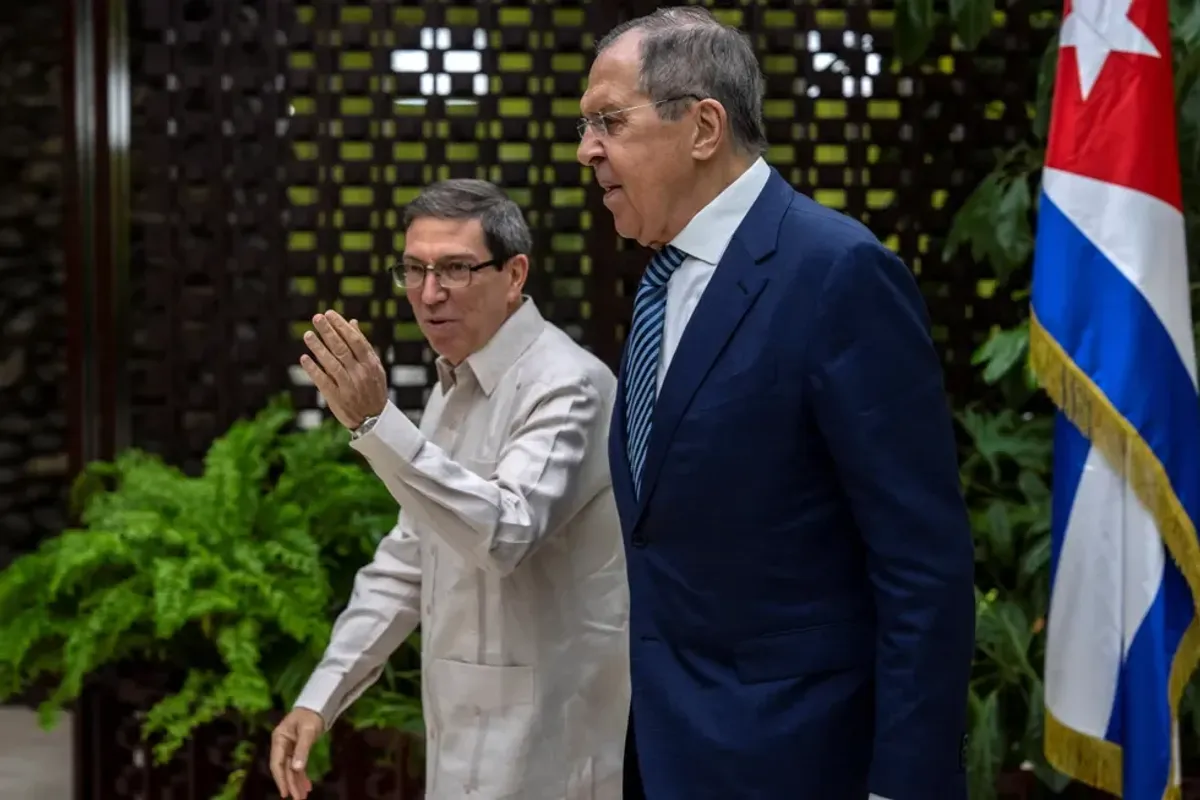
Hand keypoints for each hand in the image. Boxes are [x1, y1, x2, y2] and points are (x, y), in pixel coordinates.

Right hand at [269, 707, 323, 798]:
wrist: (318, 704)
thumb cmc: (311, 715)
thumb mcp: (308, 731)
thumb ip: (302, 749)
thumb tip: (296, 768)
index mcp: (279, 739)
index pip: (277, 763)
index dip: (281, 779)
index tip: (285, 793)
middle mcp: (281, 745)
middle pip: (284, 768)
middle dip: (291, 784)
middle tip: (299, 799)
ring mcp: (288, 747)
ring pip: (291, 769)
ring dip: (297, 782)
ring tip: (303, 796)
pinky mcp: (296, 749)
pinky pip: (297, 765)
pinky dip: (302, 775)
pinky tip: (307, 785)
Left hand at [299, 310, 387, 429]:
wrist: (373, 421)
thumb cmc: (373, 389)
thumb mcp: (374, 367)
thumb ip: (363, 345)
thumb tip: (352, 322)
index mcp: (371, 364)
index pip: (355, 341)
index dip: (341, 327)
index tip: (329, 314)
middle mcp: (360, 373)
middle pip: (342, 349)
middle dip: (329, 332)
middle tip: (316, 318)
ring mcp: (348, 386)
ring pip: (331, 364)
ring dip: (318, 348)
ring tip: (307, 335)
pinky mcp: (337, 398)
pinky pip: (323, 381)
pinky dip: (313, 370)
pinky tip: (304, 358)